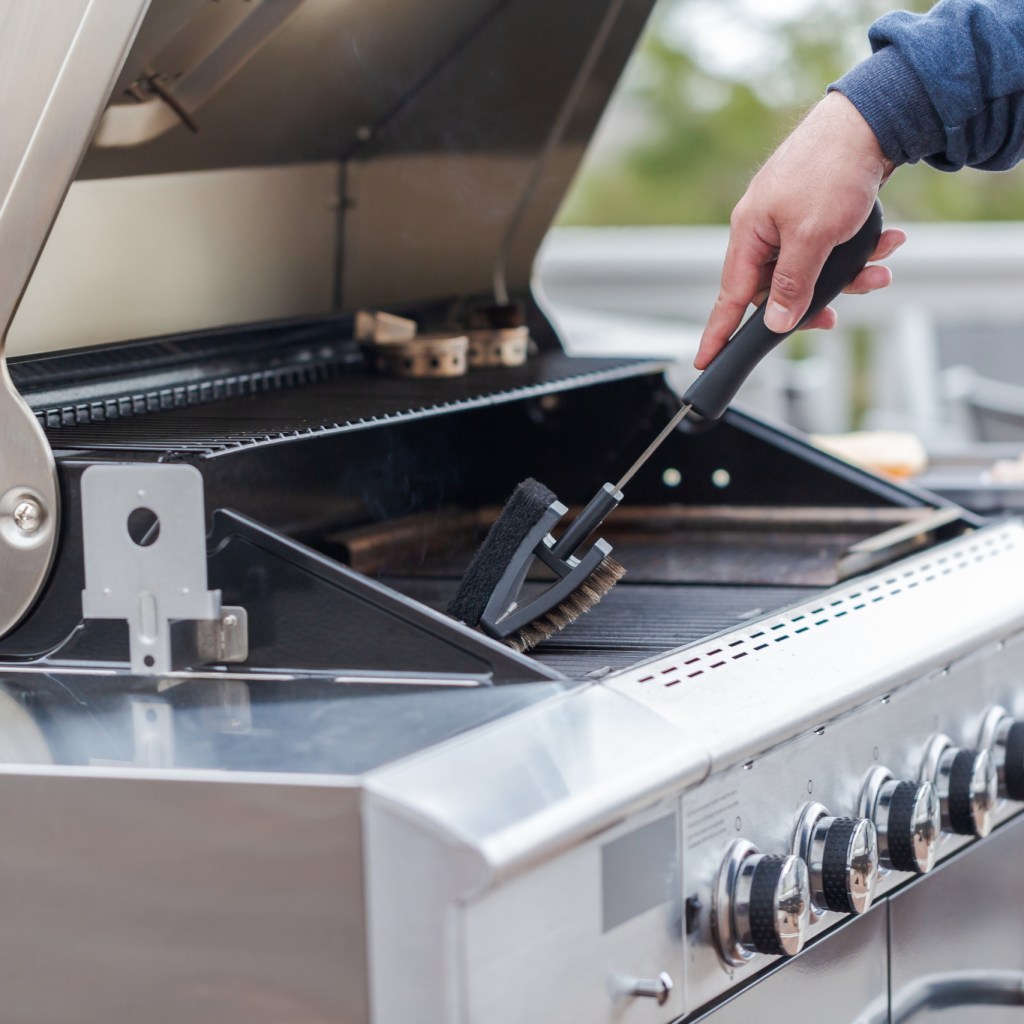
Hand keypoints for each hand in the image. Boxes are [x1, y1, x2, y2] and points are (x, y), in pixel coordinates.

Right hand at [696, 91, 905, 369]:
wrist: (871, 118)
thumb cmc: (832, 168)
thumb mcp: (811, 237)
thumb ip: (791, 284)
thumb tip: (775, 321)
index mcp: (750, 233)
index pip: (729, 297)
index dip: (718, 333)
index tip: (705, 361)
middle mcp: (765, 228)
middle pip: (777, 288)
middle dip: (813, 301)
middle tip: (832, 318)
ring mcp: (790, 219)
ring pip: (811, 269)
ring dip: (847, 275)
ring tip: (877, 270)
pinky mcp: (817, 210)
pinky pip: (830, 248)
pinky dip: (858, 251)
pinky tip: (886, 241)